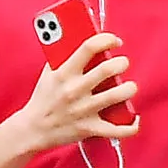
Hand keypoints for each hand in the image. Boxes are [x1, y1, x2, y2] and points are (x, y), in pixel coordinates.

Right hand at [0, 33, 136, 167]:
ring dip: (129, 88)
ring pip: (117, 95)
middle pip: (108, 69)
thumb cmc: (44, 99)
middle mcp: (75, 90)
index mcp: (64, 73)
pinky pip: (116, 129)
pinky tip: (134, 119)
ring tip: (128, 87)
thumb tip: (81, 38)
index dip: (107, 39)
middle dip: (122, 63)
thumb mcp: (48, 73)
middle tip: (122, 64)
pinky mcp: (89, 128)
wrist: (33, 129)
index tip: (114, 41)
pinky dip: (129, 127)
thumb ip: (64, 56)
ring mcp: (83, 110)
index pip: (89, 47)